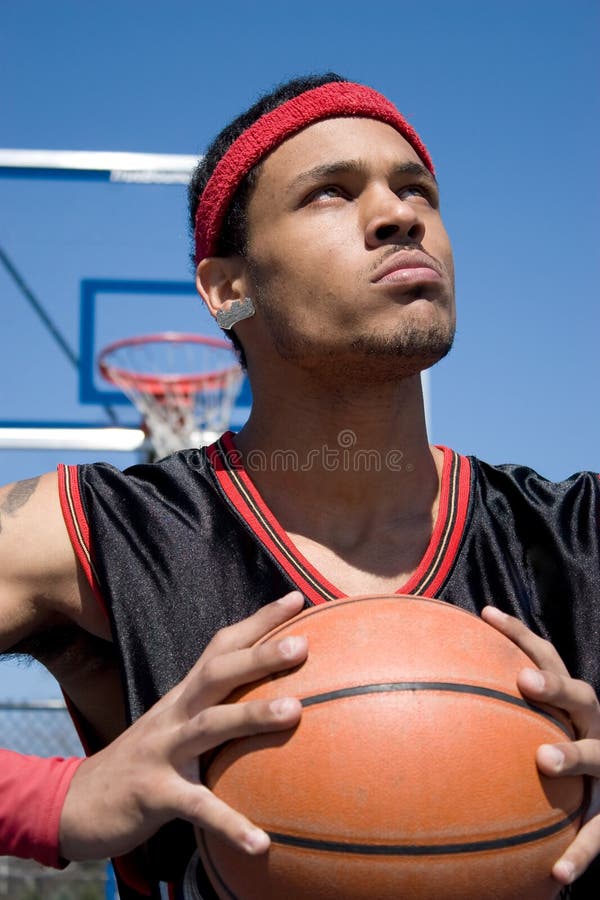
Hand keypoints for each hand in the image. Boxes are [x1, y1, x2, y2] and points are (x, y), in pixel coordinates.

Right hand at [59, 591, 307, 860]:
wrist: (77, 801)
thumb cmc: (144, 761)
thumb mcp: (177, 725)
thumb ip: (216, 709)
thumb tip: (276, 699)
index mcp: (184, 696)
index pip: (221, 647)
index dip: (258, 620)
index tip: (297, 598)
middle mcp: (173, 714)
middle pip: (216, 675)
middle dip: (258, 656)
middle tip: (302, 645)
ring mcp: (161, 751)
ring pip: (208, 726)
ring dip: (250, 715)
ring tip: (294, 711)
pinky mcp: (154, 794)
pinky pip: (196, 808)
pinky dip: (229, 822)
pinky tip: (261, 842)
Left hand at [481, 606, 599, 885]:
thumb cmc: (544, 744)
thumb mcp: (527, 719)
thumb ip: (485, 701)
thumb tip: (416, 676)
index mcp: (568, 701)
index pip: (547, 656)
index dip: (519, 635)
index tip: (487, 615)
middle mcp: (591, 727)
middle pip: (582, 696)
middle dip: (555, 686)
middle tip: (525, 681)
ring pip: (598, 757)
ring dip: (574, 754)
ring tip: (546, 758)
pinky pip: (598, 832)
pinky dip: (581, 852)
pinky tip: (558, 874)